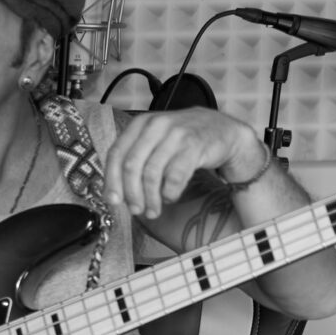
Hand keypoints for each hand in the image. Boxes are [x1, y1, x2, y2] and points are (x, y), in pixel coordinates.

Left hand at [105, 108, 270, 221]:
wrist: (223, 131)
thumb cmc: (184, 140)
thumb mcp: (156, 141)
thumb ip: (136, 159)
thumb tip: (113, 193)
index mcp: (141, 124)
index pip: (117, 153)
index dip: (112, 180)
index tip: (113, 200)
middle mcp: (156, 126)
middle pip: (132, 165)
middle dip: (131, 193)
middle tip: (136, 210)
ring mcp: (176, 134)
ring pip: (152, 173)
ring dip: (150, 198)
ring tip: (153, 210)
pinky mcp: (194, 146)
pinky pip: (174, 177)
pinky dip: (169, 193)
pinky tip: (170, 197)